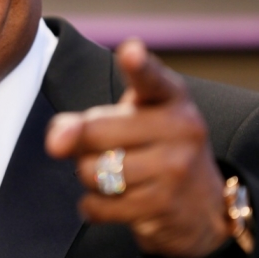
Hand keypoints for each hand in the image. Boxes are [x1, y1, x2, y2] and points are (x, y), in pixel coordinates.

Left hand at [45, 39, 230, 257]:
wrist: (203, 204)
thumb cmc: (151, 148)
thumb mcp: (127, 121)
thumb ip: (84, 120)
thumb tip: (56, 142)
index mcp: (170, 96)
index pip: (150, 78)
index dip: (138, 64)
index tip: (130, 51)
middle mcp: (181, 127)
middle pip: (95, 131)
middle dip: (81, 146)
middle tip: (102, 150)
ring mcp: (177, 168)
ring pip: (92, 171)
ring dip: (89, 178)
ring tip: (116, 176)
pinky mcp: (165, 206)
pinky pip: (98, 205)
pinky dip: (93, 205)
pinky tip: (115, 199)